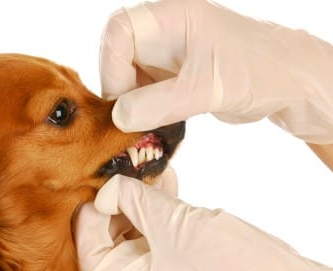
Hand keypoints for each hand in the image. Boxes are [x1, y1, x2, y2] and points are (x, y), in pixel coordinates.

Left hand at [75, 174, 332, 270]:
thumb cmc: (230, 267)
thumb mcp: (173, 226)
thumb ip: (136, 201)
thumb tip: (109, 187)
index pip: (92, 254)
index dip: (89, 220)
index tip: (96, 190)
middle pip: (111, 239)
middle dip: (117, 203)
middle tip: (123, 175)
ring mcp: (164, 266)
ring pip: (136, 229)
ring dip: (140, 198)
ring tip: (150, 172)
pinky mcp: (183, 254)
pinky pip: (160, 228)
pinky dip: (160, 204)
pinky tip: (168, 182)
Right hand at [100, 0, 332, 142]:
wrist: (286, 84)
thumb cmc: (258, 70)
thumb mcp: (208, 87)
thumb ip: (161, 102)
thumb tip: (120, 117)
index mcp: (173, 18)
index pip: (120, 29)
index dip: (111, 64)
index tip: (120, 99)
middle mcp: (165, 33)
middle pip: (119, 55)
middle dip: (120, 88)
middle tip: (127, 119)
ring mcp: (167, 55)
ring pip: (129, 77)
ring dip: (131, 104)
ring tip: (142, 127)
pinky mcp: (172, 77)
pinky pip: (145, 93)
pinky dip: (144, 112)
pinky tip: (154, 126)